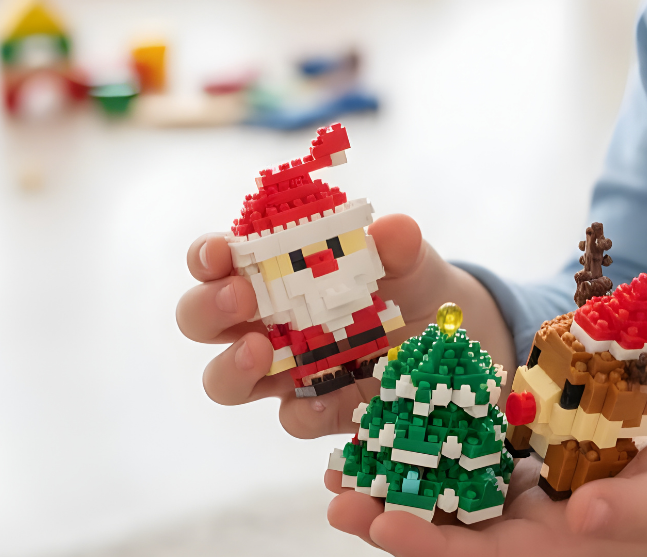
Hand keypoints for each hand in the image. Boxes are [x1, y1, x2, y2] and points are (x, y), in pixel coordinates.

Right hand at [175, 213, 513, 439]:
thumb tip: (393, 229)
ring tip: (260, 352)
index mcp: (272, 269)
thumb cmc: (405, 279)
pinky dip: (305, 411)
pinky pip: (295, 417)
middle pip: (201, 320)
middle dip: (209, 308)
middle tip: (241, 298)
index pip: (217, 260)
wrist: (444, 331)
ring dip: (233, 368)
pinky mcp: (317, 408)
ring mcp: (284, 370)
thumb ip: (399, 243)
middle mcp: (263, 320)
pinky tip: (327, 398)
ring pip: (226, 382)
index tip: (221, 252)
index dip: (207, 255)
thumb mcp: (409, 256)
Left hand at [326, 395, 646, 556]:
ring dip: (413, 471)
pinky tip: (416, 407)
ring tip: (354, 457)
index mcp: (566, 548)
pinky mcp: (540, 450)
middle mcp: (541, 525)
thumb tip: (580, 518)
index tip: (382, 525)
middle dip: (399, 512)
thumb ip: (634, 509)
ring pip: (463, 484)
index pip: (487, 555)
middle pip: (458, 525)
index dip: (433, 544)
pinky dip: (452, 431)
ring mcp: (537, 487)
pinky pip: (488, 442)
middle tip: (338, 496)